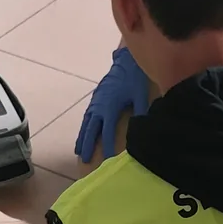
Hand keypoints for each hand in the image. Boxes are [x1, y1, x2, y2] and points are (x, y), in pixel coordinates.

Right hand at [75, 48, 148, 163]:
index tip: (107, 160)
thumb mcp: (140, 95)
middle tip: (85, 161)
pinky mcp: (95, 99)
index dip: (106, 146)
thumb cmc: (134, 78)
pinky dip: (83, 128)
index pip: (107, 132)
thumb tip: (143, 127)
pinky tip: (83, 136)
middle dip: (88, 146)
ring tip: (79, 152)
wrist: (125, 61)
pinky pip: (86, 117)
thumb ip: (140, 111)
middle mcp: (99, 106)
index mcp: (110, 107)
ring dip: (82, 138)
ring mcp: (95, 102)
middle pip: (91, 130)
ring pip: (86, 124)